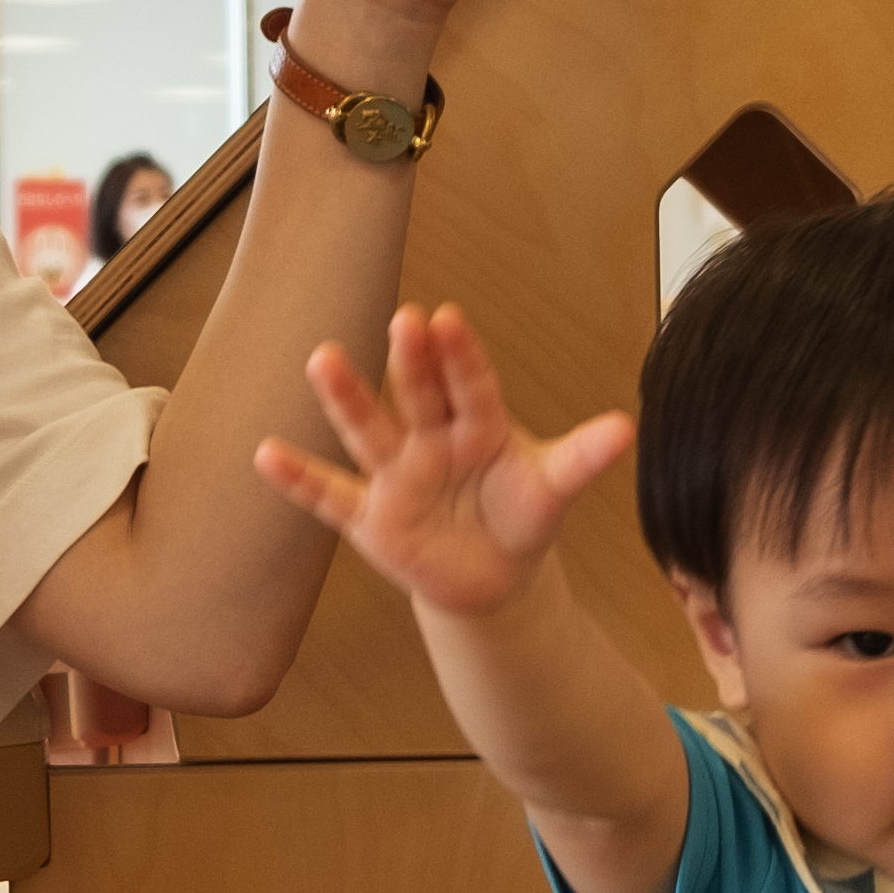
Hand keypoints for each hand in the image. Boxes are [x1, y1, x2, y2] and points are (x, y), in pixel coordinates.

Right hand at [250, 305, 630, 619]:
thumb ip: (583, 460)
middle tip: (405, 322)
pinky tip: (266, 454)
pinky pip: (330, 496)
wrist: (493, 574)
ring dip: (346, 397)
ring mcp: (397, 475)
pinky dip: (299, 479)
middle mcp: (432, 439)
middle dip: (411, 362)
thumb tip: (627, 428)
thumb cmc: (520, 513)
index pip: (471, 385)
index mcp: (479, 424)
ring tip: (322, 358)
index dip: (460, 356)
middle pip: (419, 396)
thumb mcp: (552, 488)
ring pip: (369, 432)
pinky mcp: (370, 517)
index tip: (447, 319)